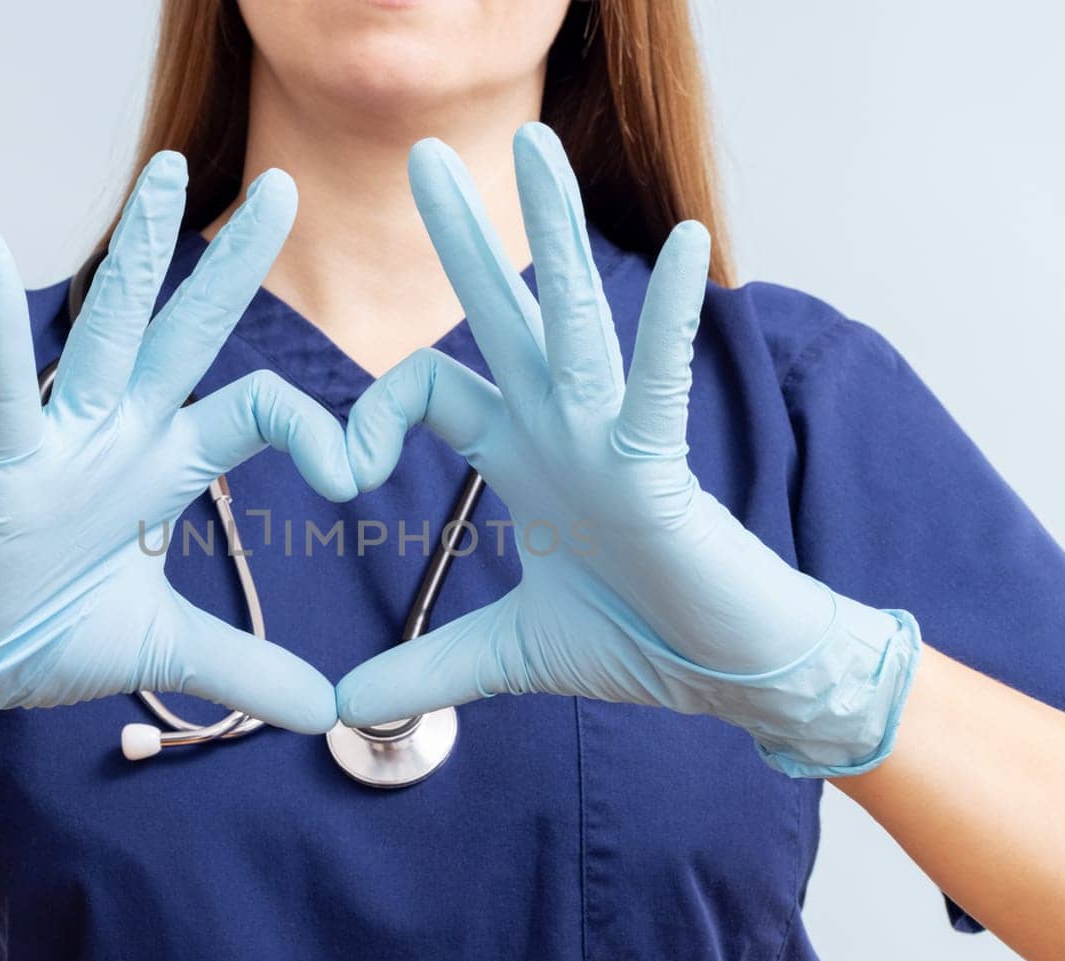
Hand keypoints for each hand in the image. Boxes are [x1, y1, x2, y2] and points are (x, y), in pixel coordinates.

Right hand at [0, 153, 355, 797]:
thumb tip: (329, 711)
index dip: (315, 429)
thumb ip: (248, 667)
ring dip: (138, 256)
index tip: (357, 472)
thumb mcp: (169, 650)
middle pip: (189, 332)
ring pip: (108, 333)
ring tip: (167, 175)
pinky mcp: (3, 468)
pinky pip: (5, 390)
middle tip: (285, 187)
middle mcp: (121, 434)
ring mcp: (61, 442)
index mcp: (165, 465)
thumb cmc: (50, 637)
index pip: (256, 411)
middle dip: (235, 264)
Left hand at [337, 124, 918, 777]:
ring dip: (556, 234)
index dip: (367, 415)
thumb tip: (339, 708)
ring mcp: (611, 438)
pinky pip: (662, 382)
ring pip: (575, 320)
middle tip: (423, 155)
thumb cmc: (638, 644)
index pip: (427, 388)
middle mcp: (559, 427)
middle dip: (461, 237)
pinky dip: (672, 320)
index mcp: (518, 455)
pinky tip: (690, 246)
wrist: (726, 676)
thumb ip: (425, 668)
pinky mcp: (662, 467)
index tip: (339, 473)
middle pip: (500, 314)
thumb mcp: (507, 657)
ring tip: (537, 148)